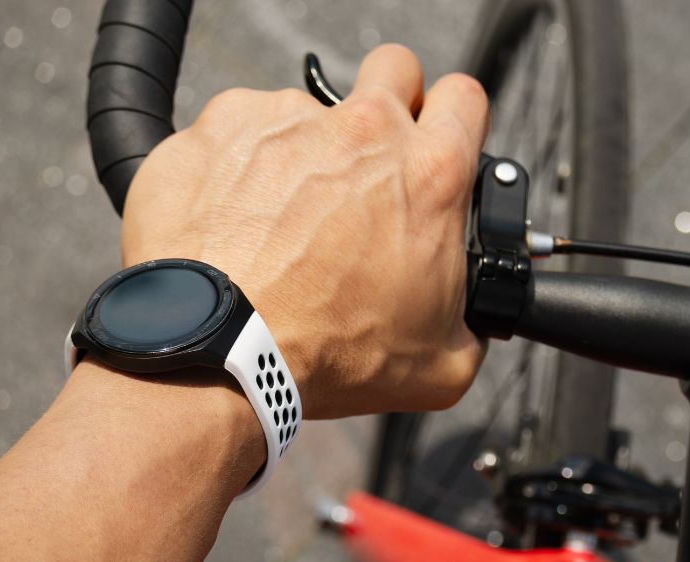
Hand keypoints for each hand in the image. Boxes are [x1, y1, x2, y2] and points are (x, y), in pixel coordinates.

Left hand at [117, 45, 488, 418]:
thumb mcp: (440, 364)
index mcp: (429, 174)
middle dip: (392, 102)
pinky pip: (240, 129)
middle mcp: (362, 131)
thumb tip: (470, 325)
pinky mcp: (220, 126)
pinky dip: (242, 165)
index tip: (440, 141)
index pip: (466, 98)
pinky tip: (240, 220)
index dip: (457, 118)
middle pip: (396, 68)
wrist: (219, 353)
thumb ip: (470, 325)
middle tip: (374, 161)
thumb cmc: (328, 356)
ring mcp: (286, 120)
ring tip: (287, 221)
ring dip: (308, 151)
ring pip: (310, 109)